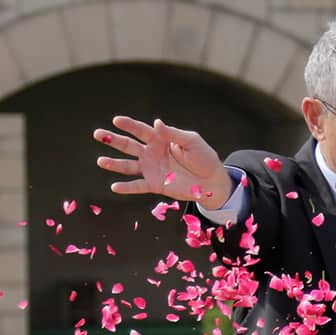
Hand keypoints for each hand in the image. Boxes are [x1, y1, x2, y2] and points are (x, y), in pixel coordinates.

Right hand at [94, 116, 231, 209]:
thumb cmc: (204, 157)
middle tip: (98, 134)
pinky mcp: (155, 185)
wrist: (212, 181)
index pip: (141, 130)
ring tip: (101, 161)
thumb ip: (173, 134)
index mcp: (160, 139)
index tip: (116, 120)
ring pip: (128, 165)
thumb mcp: (191, 141)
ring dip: (114, 164)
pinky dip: (126, 187)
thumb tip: (156, 122)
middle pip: (129, 145)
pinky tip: (114, 187)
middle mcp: (151, 153)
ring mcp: (151, 169)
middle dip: (113, 140)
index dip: (129, 125)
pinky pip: (138, 186)